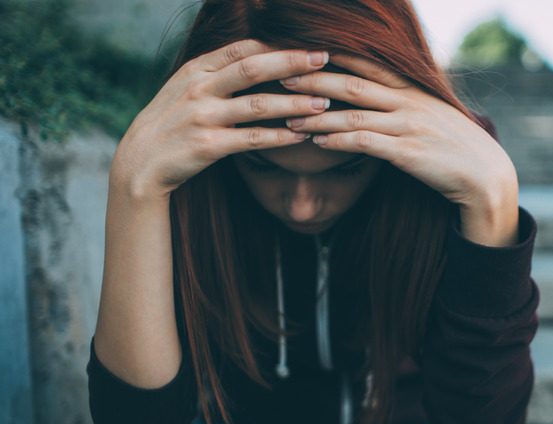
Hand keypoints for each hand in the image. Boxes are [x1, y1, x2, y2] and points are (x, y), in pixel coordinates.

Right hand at [110, 39, 332, 198]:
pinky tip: (303, 136)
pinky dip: (280, 137)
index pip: (242, 48)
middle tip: (325, 59)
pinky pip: (252, 139)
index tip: (308, 44)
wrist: (140, 161)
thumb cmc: (172, 122)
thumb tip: (258, 54)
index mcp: (197, 69)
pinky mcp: (208, 146)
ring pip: (258, 104)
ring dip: (294, 103)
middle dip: (292, 62)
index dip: (277, 45)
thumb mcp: (186, 88)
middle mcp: (199, 88)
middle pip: (253, 68)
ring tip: (323, 103)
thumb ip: (217, 72)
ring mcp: (203, 117)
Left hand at [277, 52, 518, 207]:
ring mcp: (408, 126)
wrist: (485, 175)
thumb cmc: (456, 147)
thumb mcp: (433, 115)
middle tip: (280, 76)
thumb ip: (405, 103)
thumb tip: (378, 97)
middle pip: (352, 83)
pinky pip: (364, 143)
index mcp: (413, 89)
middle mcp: (408, 102)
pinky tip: (317, 144)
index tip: (302, 53)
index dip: (332, 56)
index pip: (367, 64)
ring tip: (288, 116)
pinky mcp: (407, 153)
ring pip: (352, 114)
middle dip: (313, 79)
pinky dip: (337, 142)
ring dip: (317, 115)